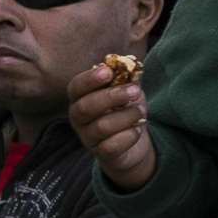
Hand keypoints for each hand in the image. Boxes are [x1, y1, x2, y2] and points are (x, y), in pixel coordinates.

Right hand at [66, 61, 155, 189]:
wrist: (132, 142)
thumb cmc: (125, 110)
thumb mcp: (127, 90)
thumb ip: (126, 78)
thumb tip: (130, 63)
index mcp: (81, 98)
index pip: (75, 87)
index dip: (89, 79)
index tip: (108, 71)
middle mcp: (79, 118)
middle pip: (85, 107)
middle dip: (112, 96)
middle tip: (135, 90)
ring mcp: (88, 138)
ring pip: (102, 127)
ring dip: (127, 116)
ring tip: (141, 112)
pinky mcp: (101, 154)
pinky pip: (111, 146)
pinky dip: (129, 136)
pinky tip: (137, 129)